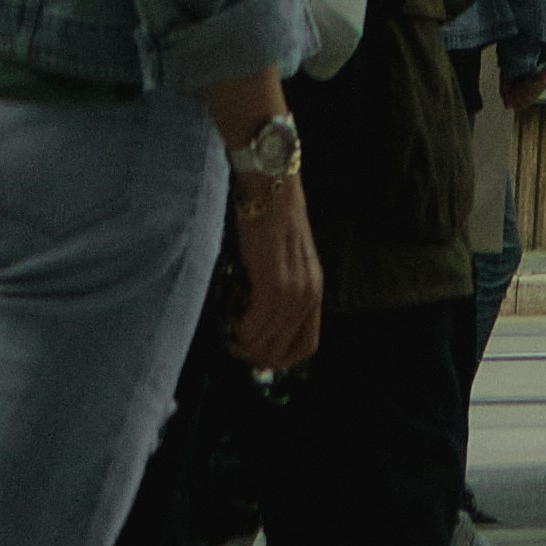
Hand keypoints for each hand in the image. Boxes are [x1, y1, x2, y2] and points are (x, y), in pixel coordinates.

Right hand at [226, 172, 321, 372]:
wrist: (271, 187)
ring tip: (231, 316)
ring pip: (263, 342)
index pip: (305, 346)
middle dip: (253, 352)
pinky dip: (237, 326)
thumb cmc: (272, 221)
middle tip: (234, 336)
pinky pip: (252, 325)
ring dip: (241, 338)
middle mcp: (309, 295)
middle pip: (280, 351)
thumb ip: (279, 296)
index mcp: (315, 291)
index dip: (279, 358)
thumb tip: (255, 333)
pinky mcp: (273, 284)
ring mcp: (293, 291)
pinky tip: (231, 306)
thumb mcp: (285, 264)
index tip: (256, 355)